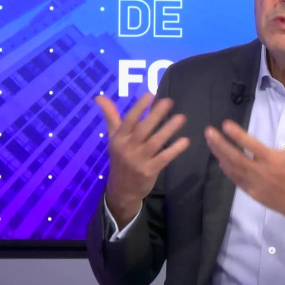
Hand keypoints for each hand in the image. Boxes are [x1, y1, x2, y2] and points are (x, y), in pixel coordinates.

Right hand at [96, 92, 189, 228]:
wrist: (121, 190)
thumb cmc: (120, 158)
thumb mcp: (113, 138)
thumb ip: (111, 116)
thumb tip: (99, 97)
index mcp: (118, 138)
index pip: (128, 120)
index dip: (139, 107)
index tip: (150, 94)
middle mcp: (127, 148)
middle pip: (143, 129)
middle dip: (155, 115)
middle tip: (169, 101)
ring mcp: (138, 160)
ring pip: (155, 142)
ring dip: (168, 129)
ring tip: (181, 118)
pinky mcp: (149, 171)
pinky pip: (163, 158)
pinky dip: (174, 150)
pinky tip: (185, 141)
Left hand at [204, 106, 284, 234]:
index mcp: (272, 159)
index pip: (251, 145)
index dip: (237, 135)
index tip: (224, 124)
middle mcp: (260, 171)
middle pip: (235, 157)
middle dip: (220, 144)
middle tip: (208, 132)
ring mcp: (253, 183)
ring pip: (232, 168)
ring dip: (220, 154)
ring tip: (210, 141)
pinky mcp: (250, 192)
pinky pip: (235, 179)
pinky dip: (226, 169)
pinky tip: (220, 160)